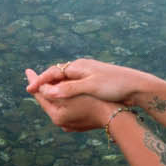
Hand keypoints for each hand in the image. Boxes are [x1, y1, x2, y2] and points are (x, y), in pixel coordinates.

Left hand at [22, 73, 116, 133]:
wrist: (118, 116)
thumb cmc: (96, 100)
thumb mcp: (72, 92)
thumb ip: (52, 90)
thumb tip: (38, 86)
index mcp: (57, 115)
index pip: (41, 94)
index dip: (35, 81)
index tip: (27, 70)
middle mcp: (62, 122)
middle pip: (48, 101)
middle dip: (42, 88)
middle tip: (34, 76)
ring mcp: (71, 125)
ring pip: (58, 104)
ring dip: (53, 93)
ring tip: (47, 83)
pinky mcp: (80, 124)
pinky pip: (67, 108)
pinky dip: (63, 99)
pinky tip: (64, 93)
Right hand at [25, 57, 145, 107]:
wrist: (136, 86)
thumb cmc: (114, 85)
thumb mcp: (91, 87)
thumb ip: (69, 89)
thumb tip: (48, 91)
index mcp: (78, 66)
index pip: (53, 72)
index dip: (40, 81)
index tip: (29, 89)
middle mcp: (81, 68)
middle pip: (57, 75)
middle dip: (45, 82)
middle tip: (33, 91)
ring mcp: (88, 75)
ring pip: (65, 81)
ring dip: (55, 87)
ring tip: (44, 95)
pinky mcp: (94, 82)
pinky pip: (74, 85)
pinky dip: (65, 91)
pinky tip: (65, 99)